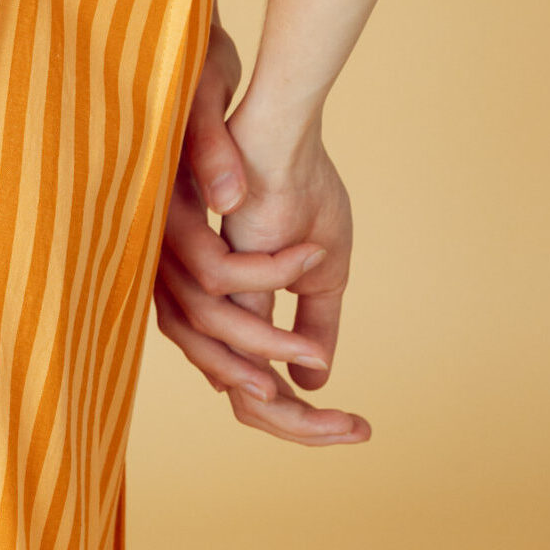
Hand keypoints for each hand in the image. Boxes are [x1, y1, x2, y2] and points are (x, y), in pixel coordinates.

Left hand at [220, 97, 368, 445]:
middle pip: (239, 396)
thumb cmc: (299, 184)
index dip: (303, 426)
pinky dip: (273, 278)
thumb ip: (314, 321)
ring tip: (317, 352)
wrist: (277, 119)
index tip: (358, 430)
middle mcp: (202, 308)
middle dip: (294, 421)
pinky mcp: (190, 226)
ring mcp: (191, 274)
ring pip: (223, 350)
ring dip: (278, 353)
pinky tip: (311, 257)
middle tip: (354, 427)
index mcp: (231, 320)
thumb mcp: (322, 265)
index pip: (256, 400)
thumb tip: (315, 380)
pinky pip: (225, 279)